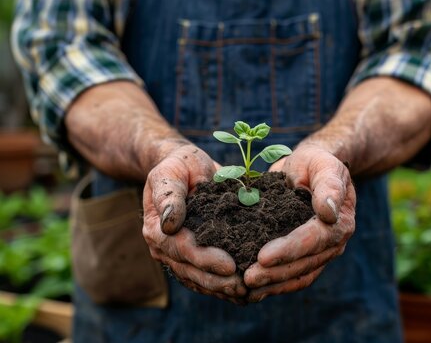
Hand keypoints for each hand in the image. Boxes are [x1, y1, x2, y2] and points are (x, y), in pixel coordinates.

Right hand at [142, 144, 246, 303]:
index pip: (182, 249)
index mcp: (156, 228)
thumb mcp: (170, 173)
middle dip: (216, 281)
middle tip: (243, 287)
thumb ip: (168, 195)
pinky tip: (240, 292)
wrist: (185, 167)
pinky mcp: (190, 257)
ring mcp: (176, 255)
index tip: (230, 266)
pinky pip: (203, 276)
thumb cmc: (178, 166)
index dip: (205, 260)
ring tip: (245, 293)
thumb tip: (169, 222)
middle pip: (190, 270)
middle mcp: (164, 246)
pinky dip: (220, 285)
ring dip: (220, 288)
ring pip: (197, 279)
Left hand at [244, 143, 355, 301]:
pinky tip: (255, 290)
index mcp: (340, 220)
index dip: (289, 249)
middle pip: (305, 264)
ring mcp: (321, 252)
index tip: (263, 257)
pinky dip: (275, 284)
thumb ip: (329, 185)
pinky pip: (293, 276)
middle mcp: (334, 242)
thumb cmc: (315, 163)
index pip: (314, 239)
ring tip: (246, 288)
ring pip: (298, 275)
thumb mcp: (323, 164)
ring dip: (273, 284)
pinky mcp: (307, 257)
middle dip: (276, 273)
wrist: (310, 170)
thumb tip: (329, 212)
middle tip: (248, 278)